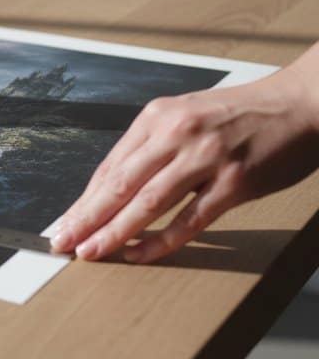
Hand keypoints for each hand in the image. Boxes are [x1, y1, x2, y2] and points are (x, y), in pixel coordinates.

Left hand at [51, 68, 318, 262]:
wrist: (302, 103)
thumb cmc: (242, 114)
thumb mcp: (187, 117)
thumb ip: (153, 148)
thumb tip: (113, 189)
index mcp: (158, 117)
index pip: (110, 166)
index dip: (84, 200)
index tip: (64, 223)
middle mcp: (176, 134)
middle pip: (119, 185)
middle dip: (87, 218)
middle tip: (63, 244)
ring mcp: (206, 157)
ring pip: (147, 202)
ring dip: (114, 232)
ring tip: (91, 252)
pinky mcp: (235, 181)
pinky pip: (190, 219)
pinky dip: (162, 240)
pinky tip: (140, 255)